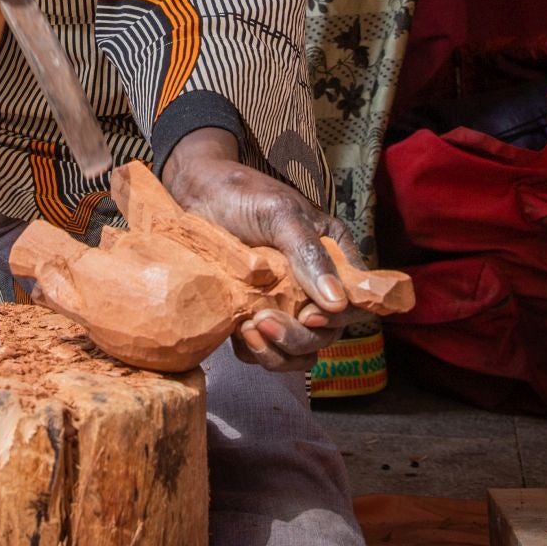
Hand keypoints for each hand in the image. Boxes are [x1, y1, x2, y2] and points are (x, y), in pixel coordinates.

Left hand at [162, 128, 367, 371]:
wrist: (193, 192)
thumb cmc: (241, 193)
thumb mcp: (280, 215)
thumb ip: (309, 255)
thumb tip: (336, 301)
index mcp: (333, 254)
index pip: (353, 301)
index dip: (337, 318)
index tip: (308, 316)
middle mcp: (313, 283)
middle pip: (325, 332)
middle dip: (298, 338)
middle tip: (263, 321)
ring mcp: (284, 302)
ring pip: (298, 350)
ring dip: (277, 353)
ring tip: (247, 330)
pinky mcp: (254, 314)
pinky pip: (265, 350)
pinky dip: (255, 351)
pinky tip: (237, 331)